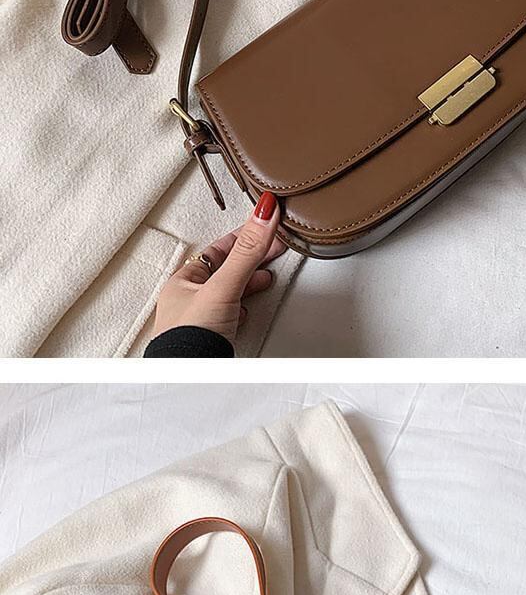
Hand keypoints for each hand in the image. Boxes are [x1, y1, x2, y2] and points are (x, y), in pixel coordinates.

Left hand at [154, 197, 285, 344]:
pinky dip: (242, 308)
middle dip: (250, 260)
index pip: (216, 250)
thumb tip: (263, 214)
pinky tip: (248, 311)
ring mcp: (198, 321)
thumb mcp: (223, 287)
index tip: (263, 228)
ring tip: (267, 277)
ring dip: (248, 284)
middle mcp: (187, 300)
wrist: (189, 381)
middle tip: (274, 249)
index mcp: (182, 282)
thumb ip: (246, 252)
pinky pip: (228, 316)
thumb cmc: (191, 339)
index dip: (242, 237)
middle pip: (224, 271)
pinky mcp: (210, 340)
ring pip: (227, 294)